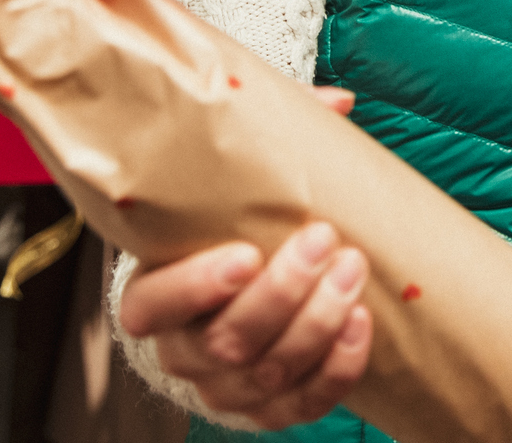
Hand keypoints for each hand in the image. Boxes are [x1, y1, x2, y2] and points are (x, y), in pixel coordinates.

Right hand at [117, 85, 369, 427]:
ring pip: (266, 374)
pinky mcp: (265, 409)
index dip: (195, 288)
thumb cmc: (233, 227)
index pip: (151, 308)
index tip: (245, 254)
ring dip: (317, 323)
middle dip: (282, 293)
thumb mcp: (236, 183)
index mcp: (153, 294)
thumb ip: (274, 137)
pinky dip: (335, 370)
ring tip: (353, 270)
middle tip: (324, 242)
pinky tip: (360, 324)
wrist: (245, 284)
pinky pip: (298, 406)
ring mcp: (222, 386)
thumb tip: (339, 103)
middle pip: (224, 341)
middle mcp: (181, 349)